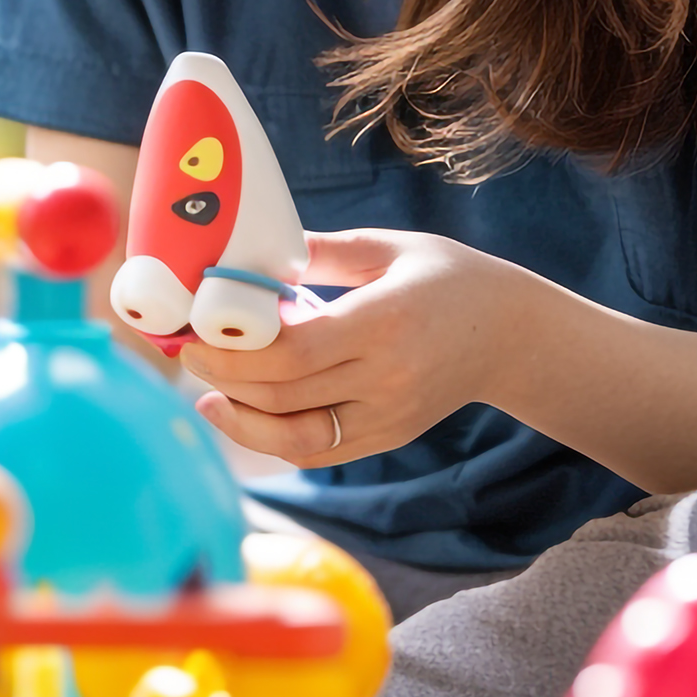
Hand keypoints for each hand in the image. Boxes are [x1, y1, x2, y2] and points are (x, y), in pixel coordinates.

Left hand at [178, 229, 520, 467]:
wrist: (511, 334)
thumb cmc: (448, 277)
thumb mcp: (389, 247)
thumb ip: (321, 250)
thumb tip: (252, 252)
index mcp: (384, 321)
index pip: (293, 351)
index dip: (234, 347)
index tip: (195, 327)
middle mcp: (386, 377)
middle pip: (283, 394)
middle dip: (222, 375)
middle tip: (185, 350)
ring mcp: (387, 416)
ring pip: (295, 436)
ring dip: (239, 417)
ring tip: (205, 389)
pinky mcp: (386, 437)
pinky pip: (317, 450)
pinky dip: (270, 437)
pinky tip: (238, 411)